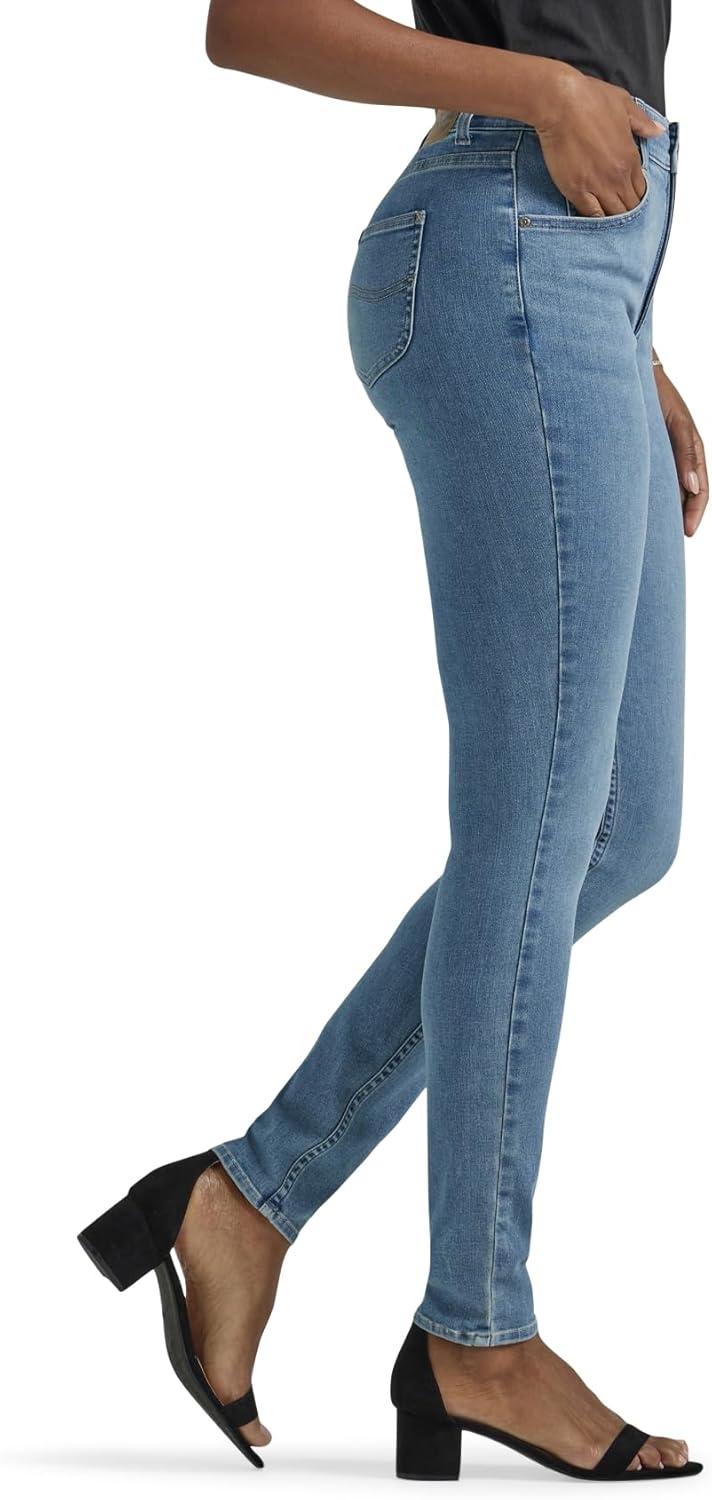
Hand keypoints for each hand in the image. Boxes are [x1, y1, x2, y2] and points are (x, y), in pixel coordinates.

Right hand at [532, 67, 664, 217]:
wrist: (560, 103)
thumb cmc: (589, 99)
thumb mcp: (624, 104)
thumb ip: (642, 122)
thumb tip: (657, 131)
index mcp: (630, 157)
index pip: (641, 190)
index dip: (637, 197)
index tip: (630, 197)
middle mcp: (617, 176)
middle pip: (629, 207)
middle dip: (626, 211)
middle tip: (618, 210)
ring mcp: (597, 185)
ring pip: (612, 215)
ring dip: (612, 218)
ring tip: (607, 218)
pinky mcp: (576, 190)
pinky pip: (591, 214)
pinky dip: (594, 219)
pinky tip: (593, 219)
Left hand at [653, 359, 707, 536]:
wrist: (634, 374)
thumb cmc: (657, 395)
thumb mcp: (675, 423)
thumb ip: (686, 453)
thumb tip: (693, 488)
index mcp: (693, 448)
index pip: (700, 489)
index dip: (694, 512)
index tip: (687, 533)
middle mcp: (681, 454)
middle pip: (685, 494)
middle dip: (680, 517)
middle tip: (670, 543)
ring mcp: (666, 454)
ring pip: (670, 490)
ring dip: (666, 510)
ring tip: (656, 534)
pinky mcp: (649, 452)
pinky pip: (655, 480)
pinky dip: (652, 497)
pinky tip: (640, 510)